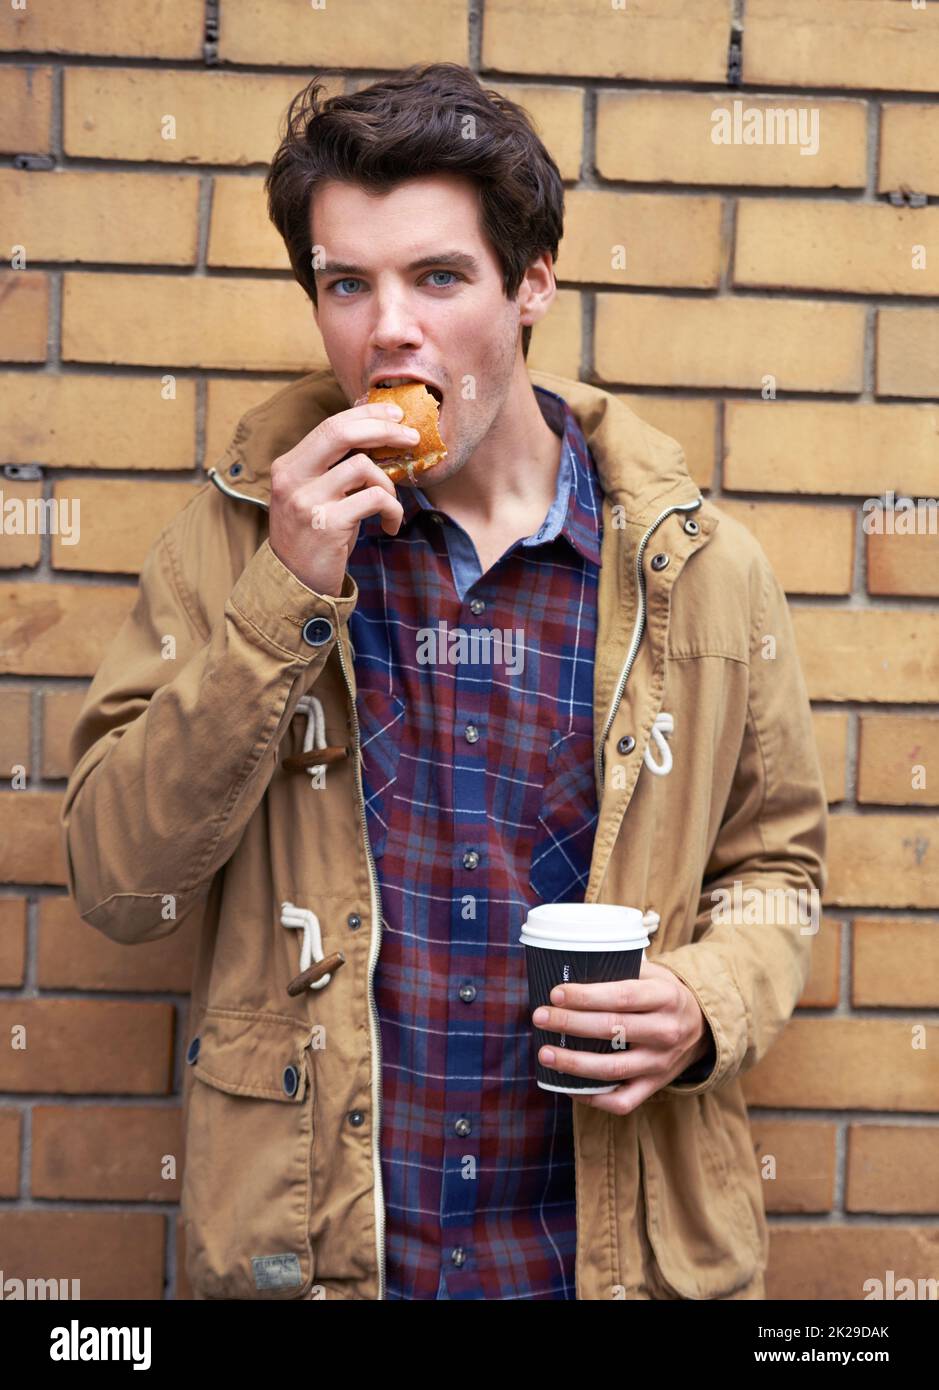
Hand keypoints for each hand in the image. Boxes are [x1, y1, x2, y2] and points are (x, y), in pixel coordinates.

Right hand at [268, 394, 418, 595]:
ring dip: (388, 484)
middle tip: (411, 437)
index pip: (330, 425)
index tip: (394, 413)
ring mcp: (307, 501)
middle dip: (383, 429)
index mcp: (288, 466)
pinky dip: (392, 510)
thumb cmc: (314, 537)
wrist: (296, 585)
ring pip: (363, 467)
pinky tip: (389, 525)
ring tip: (390, 505)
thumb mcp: (318, 496)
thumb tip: (374, 428)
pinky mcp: (327, 524)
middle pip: (341, 432)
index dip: (366, 414)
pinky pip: (375, 499)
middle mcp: (292, 479)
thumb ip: (336, 467)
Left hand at [530, 958, 708, 1115]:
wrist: (702, 1029)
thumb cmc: (664, 995)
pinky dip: (593, 1098)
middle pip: (612, 1029)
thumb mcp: (654, 974)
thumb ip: (621, 968)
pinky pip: (622, 1101)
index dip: (586, 996)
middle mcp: (666, 1031)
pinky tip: (568, 1086)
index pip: (622, 996)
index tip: (556, 993)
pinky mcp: (655, 1086)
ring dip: (574, 1063)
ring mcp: (661, 1063)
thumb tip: (571, 963)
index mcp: (665, 997)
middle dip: (570, 1023)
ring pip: (613, 1068)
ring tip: (545, 1053)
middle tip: (540, 1017)